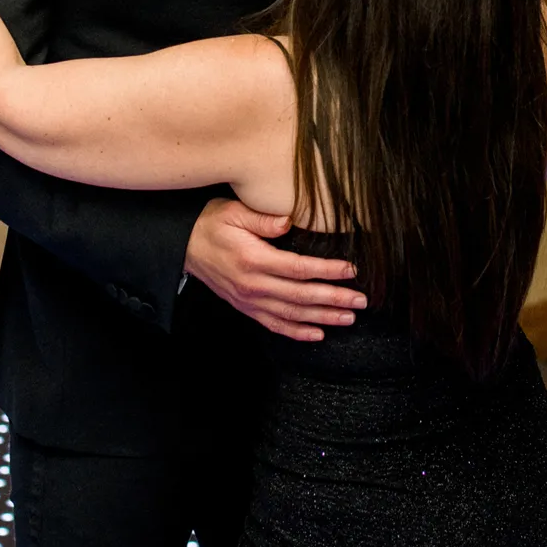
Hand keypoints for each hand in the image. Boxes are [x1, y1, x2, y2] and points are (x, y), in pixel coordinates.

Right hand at [183, 196, 365, 341]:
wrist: (185, 246)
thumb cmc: (212, 224)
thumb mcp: (234, 211)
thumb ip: (262, 218)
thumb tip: (289, 220)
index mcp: (254, 260)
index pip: (299, 269)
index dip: (328, 271)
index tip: (352, 270)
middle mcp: (253, 285)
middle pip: (301, 297)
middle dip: (334, 299)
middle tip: (361, 301)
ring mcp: (249, 300)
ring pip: (292, 315)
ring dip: (323, 318)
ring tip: (349, 318)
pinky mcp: (246, 308)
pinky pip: (274, 325)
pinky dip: (297, 333)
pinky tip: (318, 334)